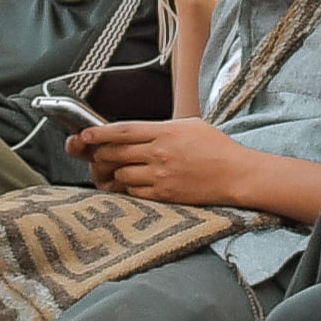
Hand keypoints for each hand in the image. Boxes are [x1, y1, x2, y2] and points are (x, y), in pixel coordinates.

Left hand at [71, 119, 252, 205]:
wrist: (236, 175)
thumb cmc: (216, 148)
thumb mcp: (190, 125)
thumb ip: (161, 127)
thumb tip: (135, 132)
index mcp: (165, 131)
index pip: (122, 131)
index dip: (98, 133)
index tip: (84, 135)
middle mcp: (160, 153)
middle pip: (115, 153)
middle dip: (100, 154)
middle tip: (96, 154)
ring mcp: (161, 176)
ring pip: (121, 174)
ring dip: (112, 172)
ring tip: (112, 170)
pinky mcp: (164, 195)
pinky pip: (133, 192)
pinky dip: (126, 188)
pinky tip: (127, 184)